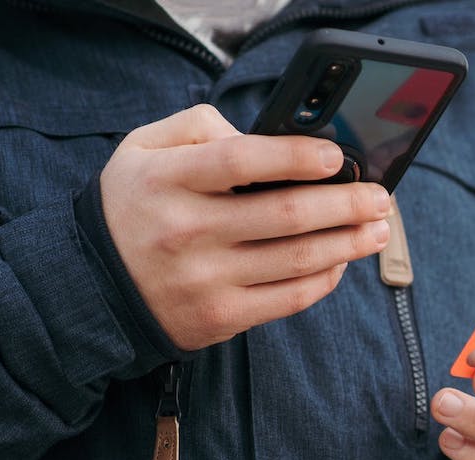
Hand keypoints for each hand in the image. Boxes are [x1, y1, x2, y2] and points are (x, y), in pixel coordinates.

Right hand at [99, 104, 391, 350]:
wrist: (93, 286)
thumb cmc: (135, 206)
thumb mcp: (144, 150)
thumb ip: (200, 128)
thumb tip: (266, 139)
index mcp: (167, 179)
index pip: (242, 160)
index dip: (297, 157)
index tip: (337, 157)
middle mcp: (186, 230)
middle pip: (286, 214)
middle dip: (347, 204)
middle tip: (381, 198)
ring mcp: (206, 278)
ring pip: (299, 258)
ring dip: (350, 243)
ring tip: (378, 229)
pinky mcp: (222, 315)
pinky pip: (291, 297)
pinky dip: (326, 278)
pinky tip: (343, 261)